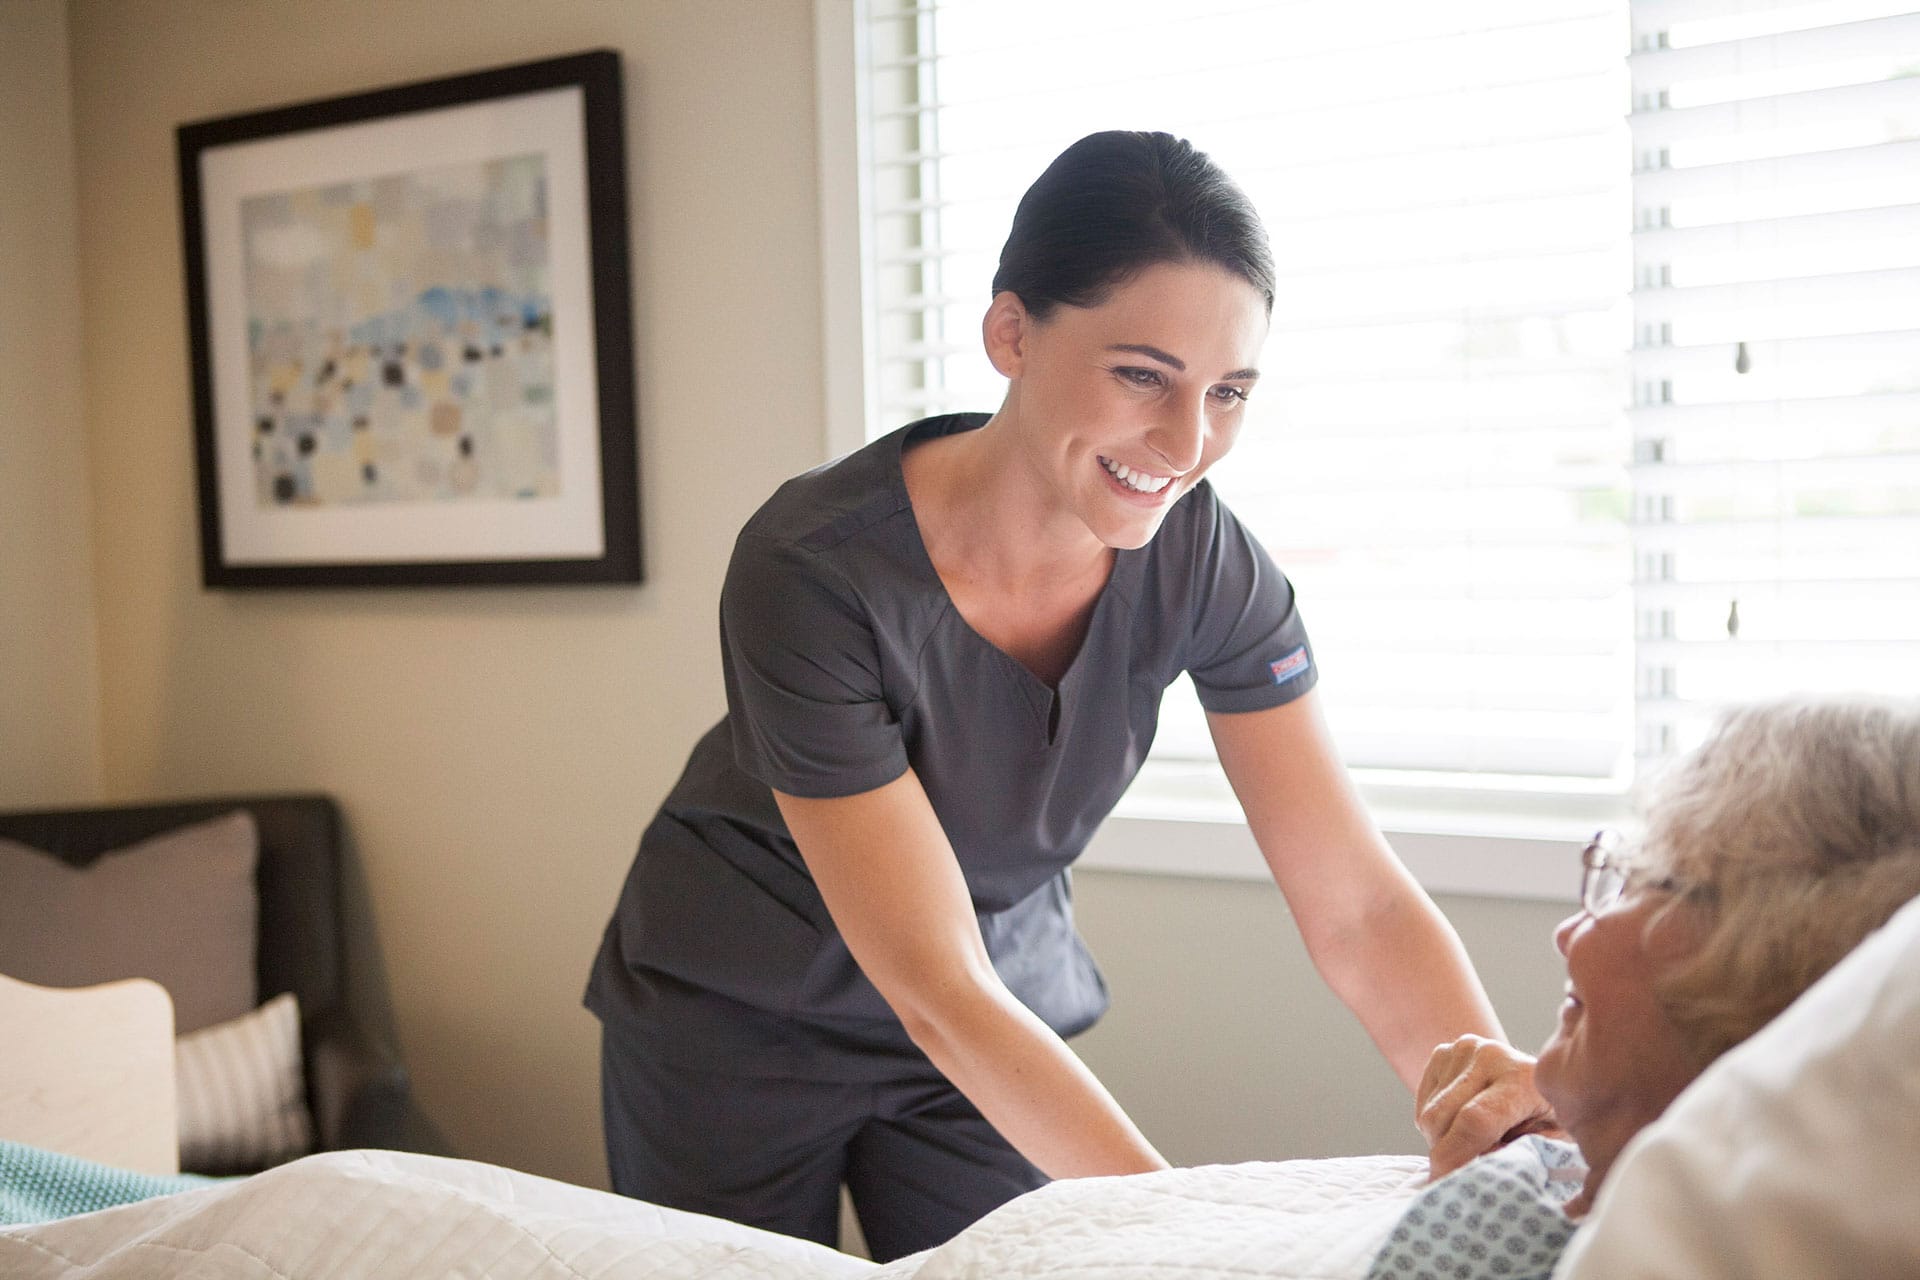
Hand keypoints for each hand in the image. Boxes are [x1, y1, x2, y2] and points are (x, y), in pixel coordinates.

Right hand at [1415, 1034, 1562, 1180]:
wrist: (1538, 1076)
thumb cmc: (1549, 1118)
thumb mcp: (1553, 1143)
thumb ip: (1522, 1156)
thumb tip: (1485, 1168)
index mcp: (1523, 1079)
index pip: (1476, 1119)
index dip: (1455, 1154)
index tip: (1445, 1181)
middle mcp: (1491, 1056)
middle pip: (1442, 1117)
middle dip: (1443, 1153)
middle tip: (1461, 1170)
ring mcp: (1464, 1049)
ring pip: (1428, 1113)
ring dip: (1440, 1140)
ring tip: (1470, 1143)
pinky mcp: (1444, 1051)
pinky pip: (1422, 1103)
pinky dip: (1435, 1124)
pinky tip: (1461, 1122)